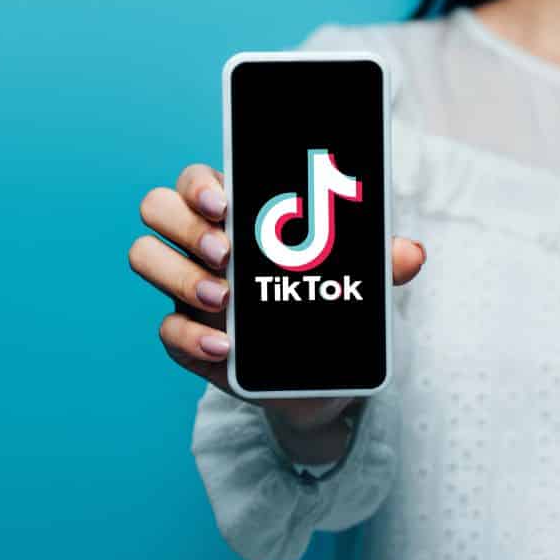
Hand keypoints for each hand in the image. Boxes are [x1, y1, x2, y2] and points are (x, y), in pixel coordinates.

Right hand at [128, 162, 426, 462]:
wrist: (321, 379)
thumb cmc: (328, 307)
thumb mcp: (357, 284)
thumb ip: (380, 265)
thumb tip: (412, 252)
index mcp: (237, 214)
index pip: (198, 180)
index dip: (199, 184)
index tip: (224, 202)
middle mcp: (202, 244)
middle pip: (158, 208)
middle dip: (185, 225)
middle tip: (226, 251)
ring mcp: (186, 288)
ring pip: (146, 257)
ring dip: (177, 274)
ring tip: (223, 297)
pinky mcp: (187, 337)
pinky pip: (166, 330)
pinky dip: (192, 336)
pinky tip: (225, 346)